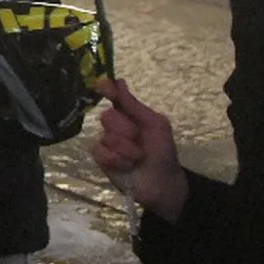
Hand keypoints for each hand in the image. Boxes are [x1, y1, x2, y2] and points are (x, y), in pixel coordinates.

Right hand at [89, 77, 187, 219]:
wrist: (162, 183)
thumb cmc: (163, 152)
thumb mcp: (156, 125)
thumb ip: (134, 105)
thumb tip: (118, 81)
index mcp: (129, 114)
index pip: (113, 96)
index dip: (107, 89)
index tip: (104, 87)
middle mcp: (115, 125)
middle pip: (108, 116)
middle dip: (126, 129)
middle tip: (139, 139)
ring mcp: (106, 142)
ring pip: (106, 136)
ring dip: (126, 148)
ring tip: (138, 157)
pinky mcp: (101, 159)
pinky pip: (100, 151)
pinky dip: (117, 159)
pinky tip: (127, 165)